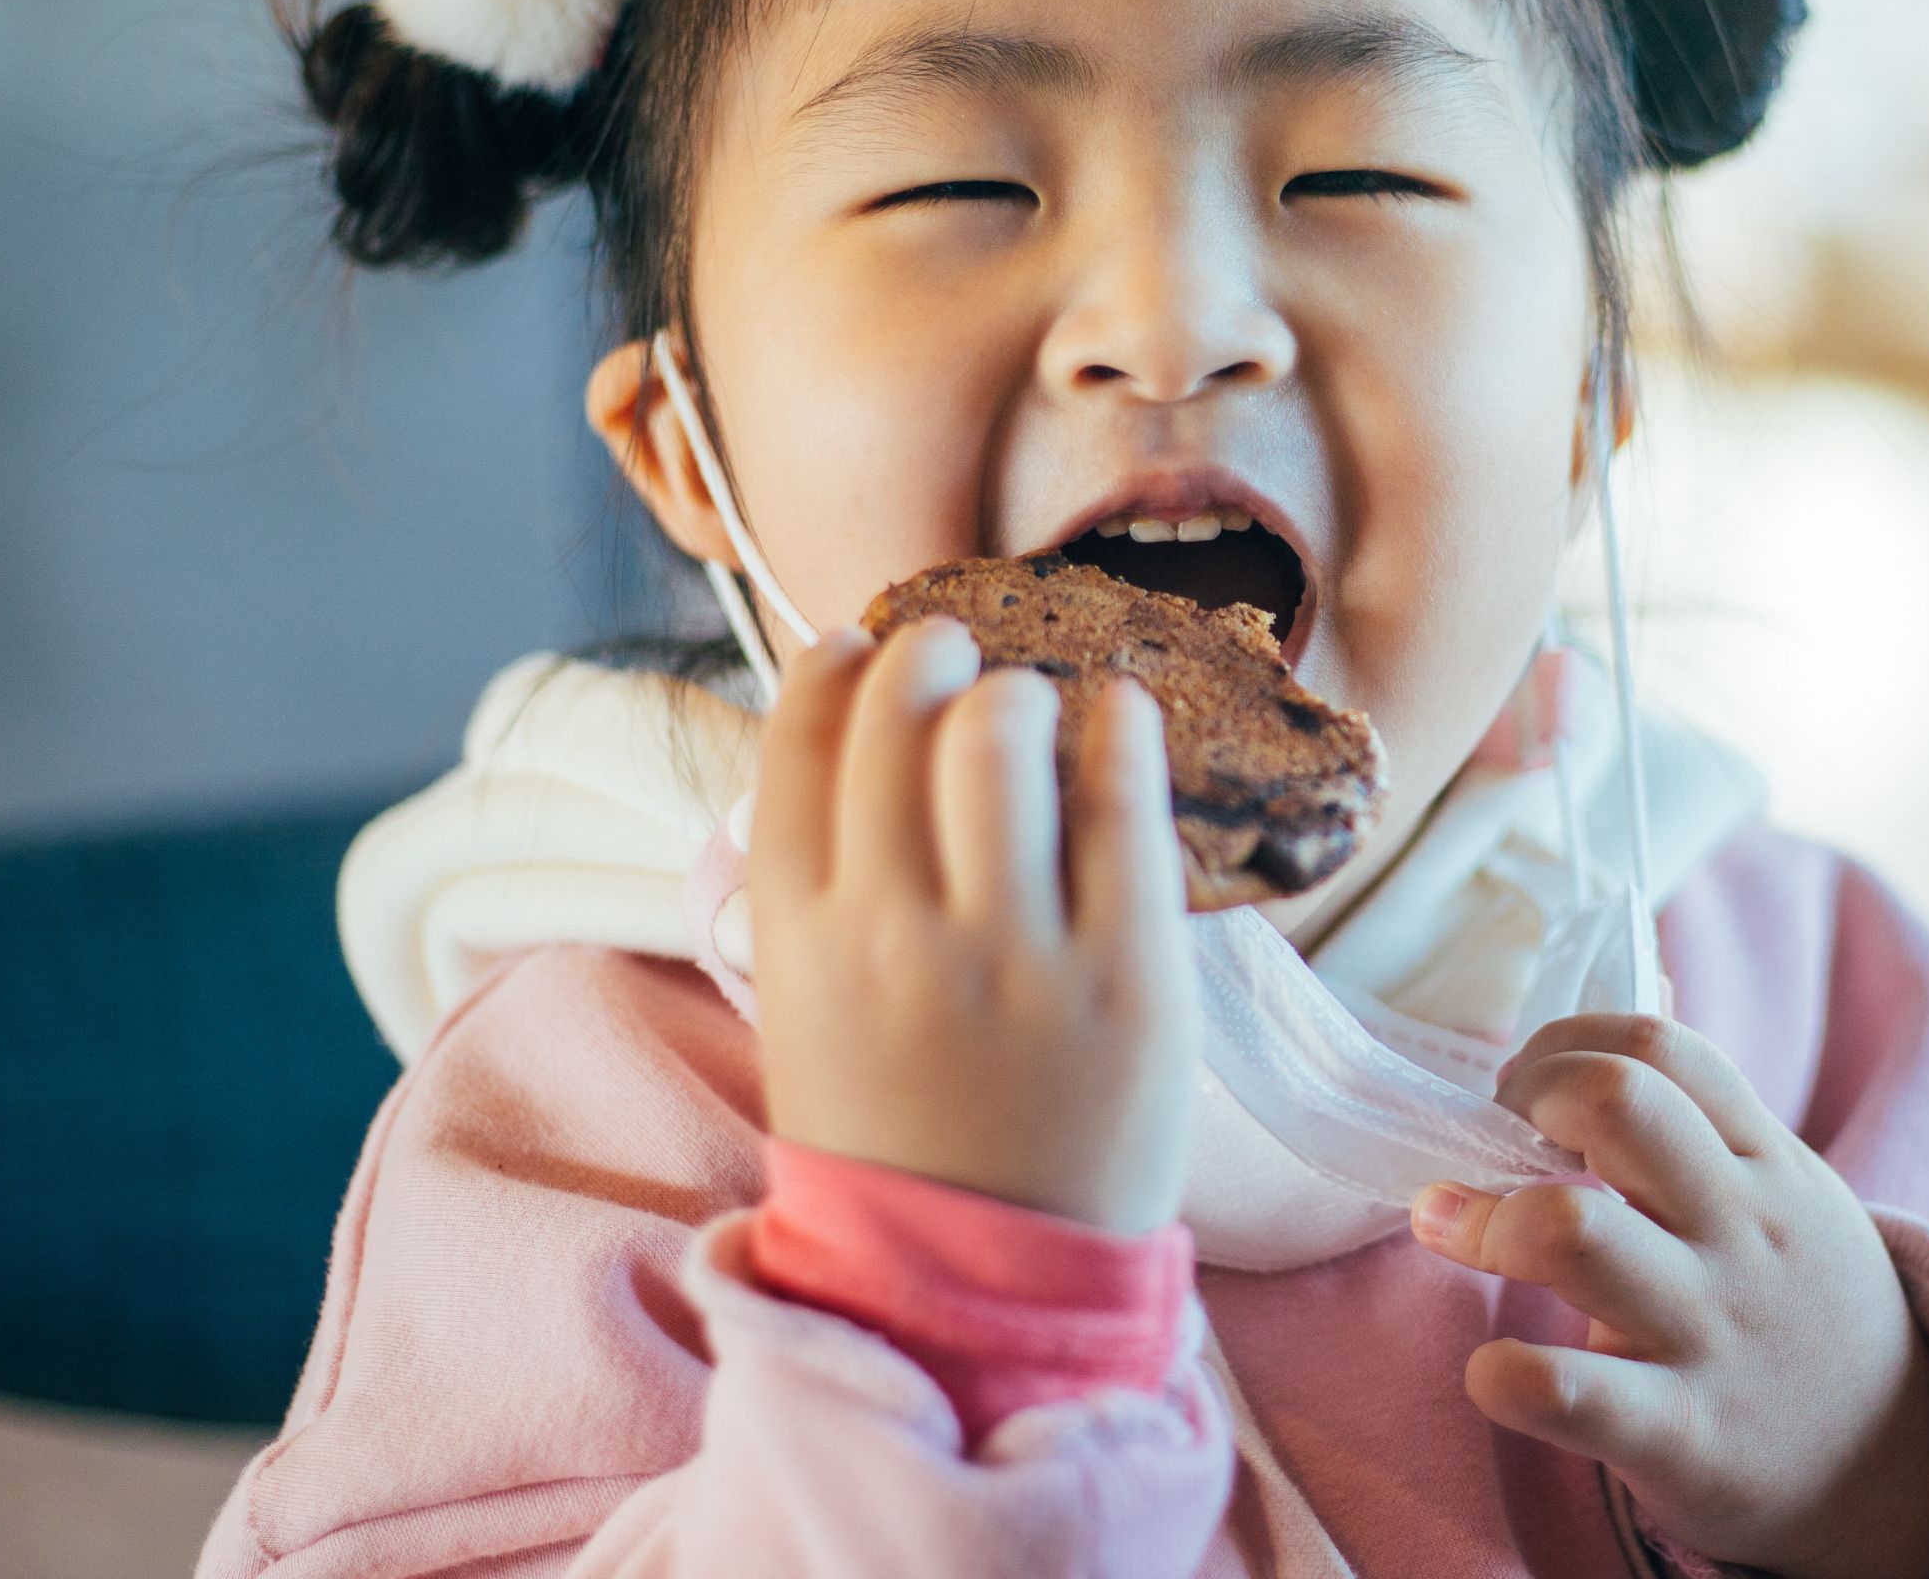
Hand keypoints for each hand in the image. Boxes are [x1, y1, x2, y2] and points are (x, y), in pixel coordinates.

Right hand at [746, 619, 1197, 1233]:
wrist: (979, 1285)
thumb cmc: (898, 1138)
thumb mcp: (809, 1017)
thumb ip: (822, 893)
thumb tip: (850, 744)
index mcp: (801, 942)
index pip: (799, 748)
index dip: (829, 671)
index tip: (856, 643)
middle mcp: (897, 934)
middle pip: (906, 720)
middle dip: (930, 657)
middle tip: (956, 654)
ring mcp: (1016, 957)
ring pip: (1006, 740)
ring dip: (1020, 693)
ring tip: (1034, 703)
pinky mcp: (1128, 979)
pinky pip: (1126, 813)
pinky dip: (1124, 735)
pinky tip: (1123, 713)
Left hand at [1410, 1013, 1928, 1578]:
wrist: (1896, 1467)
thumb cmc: (1803, 1304)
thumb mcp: (1788, 1190)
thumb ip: (1711, 1111)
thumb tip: (1642, 991)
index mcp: (1765, 1161)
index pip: (1659, 1046)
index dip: (1567, 1042)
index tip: (1527, 1084)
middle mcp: (1741, 1231)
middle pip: (1618, 1104)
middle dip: (1532, 1094)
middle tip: (1494, 1134)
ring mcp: (1710, 1329)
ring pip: (1575, 1233)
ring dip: (1485, 1221)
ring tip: (1447, 1225)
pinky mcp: (1681, 1433)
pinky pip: (1570, 1395)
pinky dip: (1506, 1376)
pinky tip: (1492, 1370)